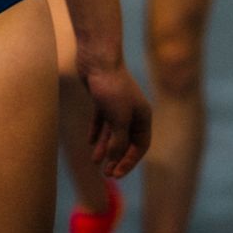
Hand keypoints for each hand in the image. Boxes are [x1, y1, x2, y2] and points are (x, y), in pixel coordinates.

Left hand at [81, 60, 151, 178]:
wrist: (97, 59)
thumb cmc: (111, 88)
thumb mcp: (118, 120)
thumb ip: (118, 142)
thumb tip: (113, 159)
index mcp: (143, 116)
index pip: (140, 146)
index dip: (129, 162)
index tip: (116, 174)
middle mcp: (132, 111)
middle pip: (126, 141)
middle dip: (117, 157)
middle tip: (106, 173)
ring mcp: (117, 104)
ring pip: (112, 132)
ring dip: (105, 148)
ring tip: (95, 162)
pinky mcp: (103, 98)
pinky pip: (101, 120)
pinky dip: (96, 132)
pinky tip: (90, 143)